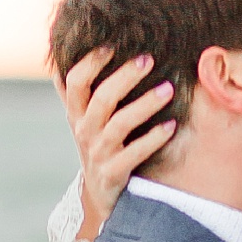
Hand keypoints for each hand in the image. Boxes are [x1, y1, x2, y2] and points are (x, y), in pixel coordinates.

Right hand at [56, 48, 176, 237]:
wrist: (100, 195)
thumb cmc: (99, 146)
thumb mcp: (84, 120)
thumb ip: (81, 91)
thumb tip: (70, 50)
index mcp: (76, 114)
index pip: (75, 82)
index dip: (89, 62)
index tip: (111, 45)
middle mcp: (84, 131)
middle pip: (101, 98)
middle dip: (125, 76)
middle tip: (148, 59)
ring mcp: (99, 153)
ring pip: (120, 124)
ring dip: (145, 104)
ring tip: (168, 89)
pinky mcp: (114, 173)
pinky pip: (135, 153)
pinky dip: (154, 138)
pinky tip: (171, 125)